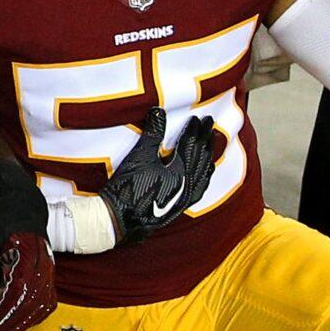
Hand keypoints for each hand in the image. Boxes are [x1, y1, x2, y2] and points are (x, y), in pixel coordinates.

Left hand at [0, 158, 55, 330]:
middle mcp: (44, 268)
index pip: (18, 293)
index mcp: (30, 258)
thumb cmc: (4, 220)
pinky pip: (46, 303)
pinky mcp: (49, 278)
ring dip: (24, 324)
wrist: (23, 208)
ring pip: (41, 307)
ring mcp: (49, 274)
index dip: (4, 313)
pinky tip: (19, 326)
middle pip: (31, 304)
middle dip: (13, 324)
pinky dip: (34, 317)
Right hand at [96, 108, 218, 247]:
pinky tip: (205, 174)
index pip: (191, 145)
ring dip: (208, 156)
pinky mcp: (180, 206)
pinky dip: (205, 177)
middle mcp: (188, 184)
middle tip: (209, 124)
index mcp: (180, 171)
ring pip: (204, 173)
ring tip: (210, 144)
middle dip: (205, 139)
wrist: (119, 219)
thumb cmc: (127, 187)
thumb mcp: (139, 156)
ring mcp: (186, 197)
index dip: (195, 130)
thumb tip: (158, 111)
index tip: (198, 118)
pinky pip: (200, 188)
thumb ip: (152, 133)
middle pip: (201, 157)